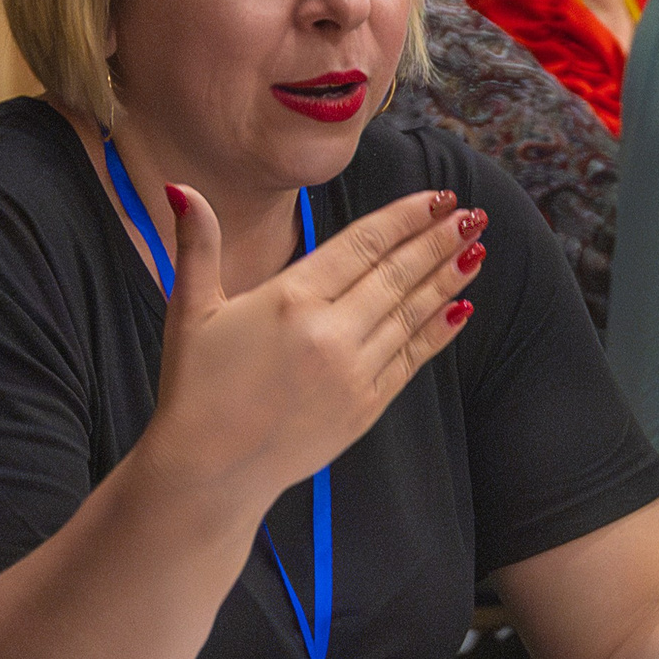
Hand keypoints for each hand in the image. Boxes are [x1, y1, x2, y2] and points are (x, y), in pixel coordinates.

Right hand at [142, 188, 483, 509]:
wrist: (208, 472)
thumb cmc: (195, 389)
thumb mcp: (190, 310)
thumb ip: (196, 245)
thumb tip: (182, 187)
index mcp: (290, 299)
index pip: (363, 243)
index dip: (405, 218)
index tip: (438, 198)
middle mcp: (330, 333)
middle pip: (397, 274)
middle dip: (438, 241)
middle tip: (473, 215)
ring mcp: (353, 372)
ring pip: (412, 313)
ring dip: (448, 279)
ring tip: (477, 250)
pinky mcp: (365, 407)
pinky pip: (412, 358)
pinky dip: (438, 330)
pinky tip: (461, 307)